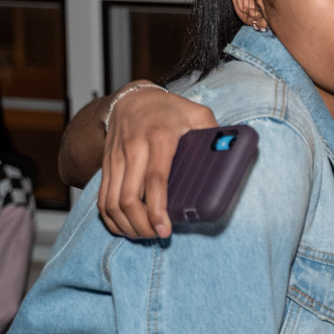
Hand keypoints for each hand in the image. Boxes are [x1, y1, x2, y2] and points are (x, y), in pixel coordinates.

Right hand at [98, 84, 214, 238]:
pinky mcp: (106, 165)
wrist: (132, 97)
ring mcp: (116, 158)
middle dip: (142, 225)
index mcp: (159, 138)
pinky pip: (102, 198)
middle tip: (158, 235)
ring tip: (144, 235)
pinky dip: (110, 218)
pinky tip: (124, 227)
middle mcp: (134, 149)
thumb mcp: (197, 113)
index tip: (165, 229)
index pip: (155, 180)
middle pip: (129, 198)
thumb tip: (232, 153)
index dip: (158, 209)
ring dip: (126, 225)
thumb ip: (214, 131)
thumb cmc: (170, 109)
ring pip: (111, 202)